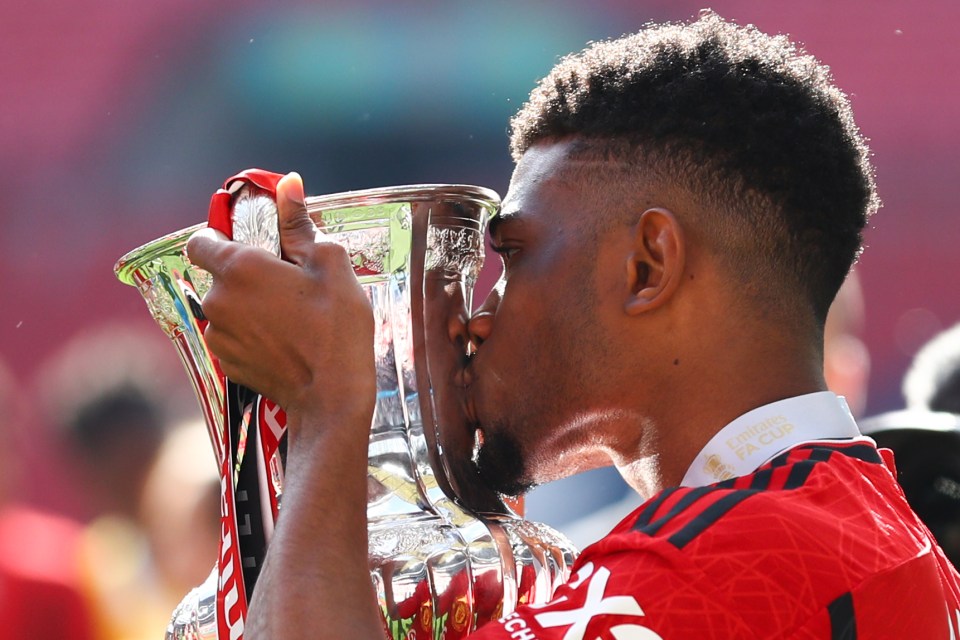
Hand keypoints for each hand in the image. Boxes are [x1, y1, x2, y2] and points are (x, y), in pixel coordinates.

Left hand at [186, 173, 375, 431]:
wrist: (331, 396)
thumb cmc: (337, 327)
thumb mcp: (329, 264)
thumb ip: (299, 222)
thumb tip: (288, 182)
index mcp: (239, 267)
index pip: (200, 241)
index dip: (221, 238)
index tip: (252, 246)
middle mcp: (218, 299)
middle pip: (218, 275)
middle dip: (247, 275)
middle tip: (288, 285)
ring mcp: (218, 334)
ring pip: (226, 307)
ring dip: (249, 305)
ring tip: (290, 318)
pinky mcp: (225, 362)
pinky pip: (232, 336)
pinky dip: (251, 334)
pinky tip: (284, 342)